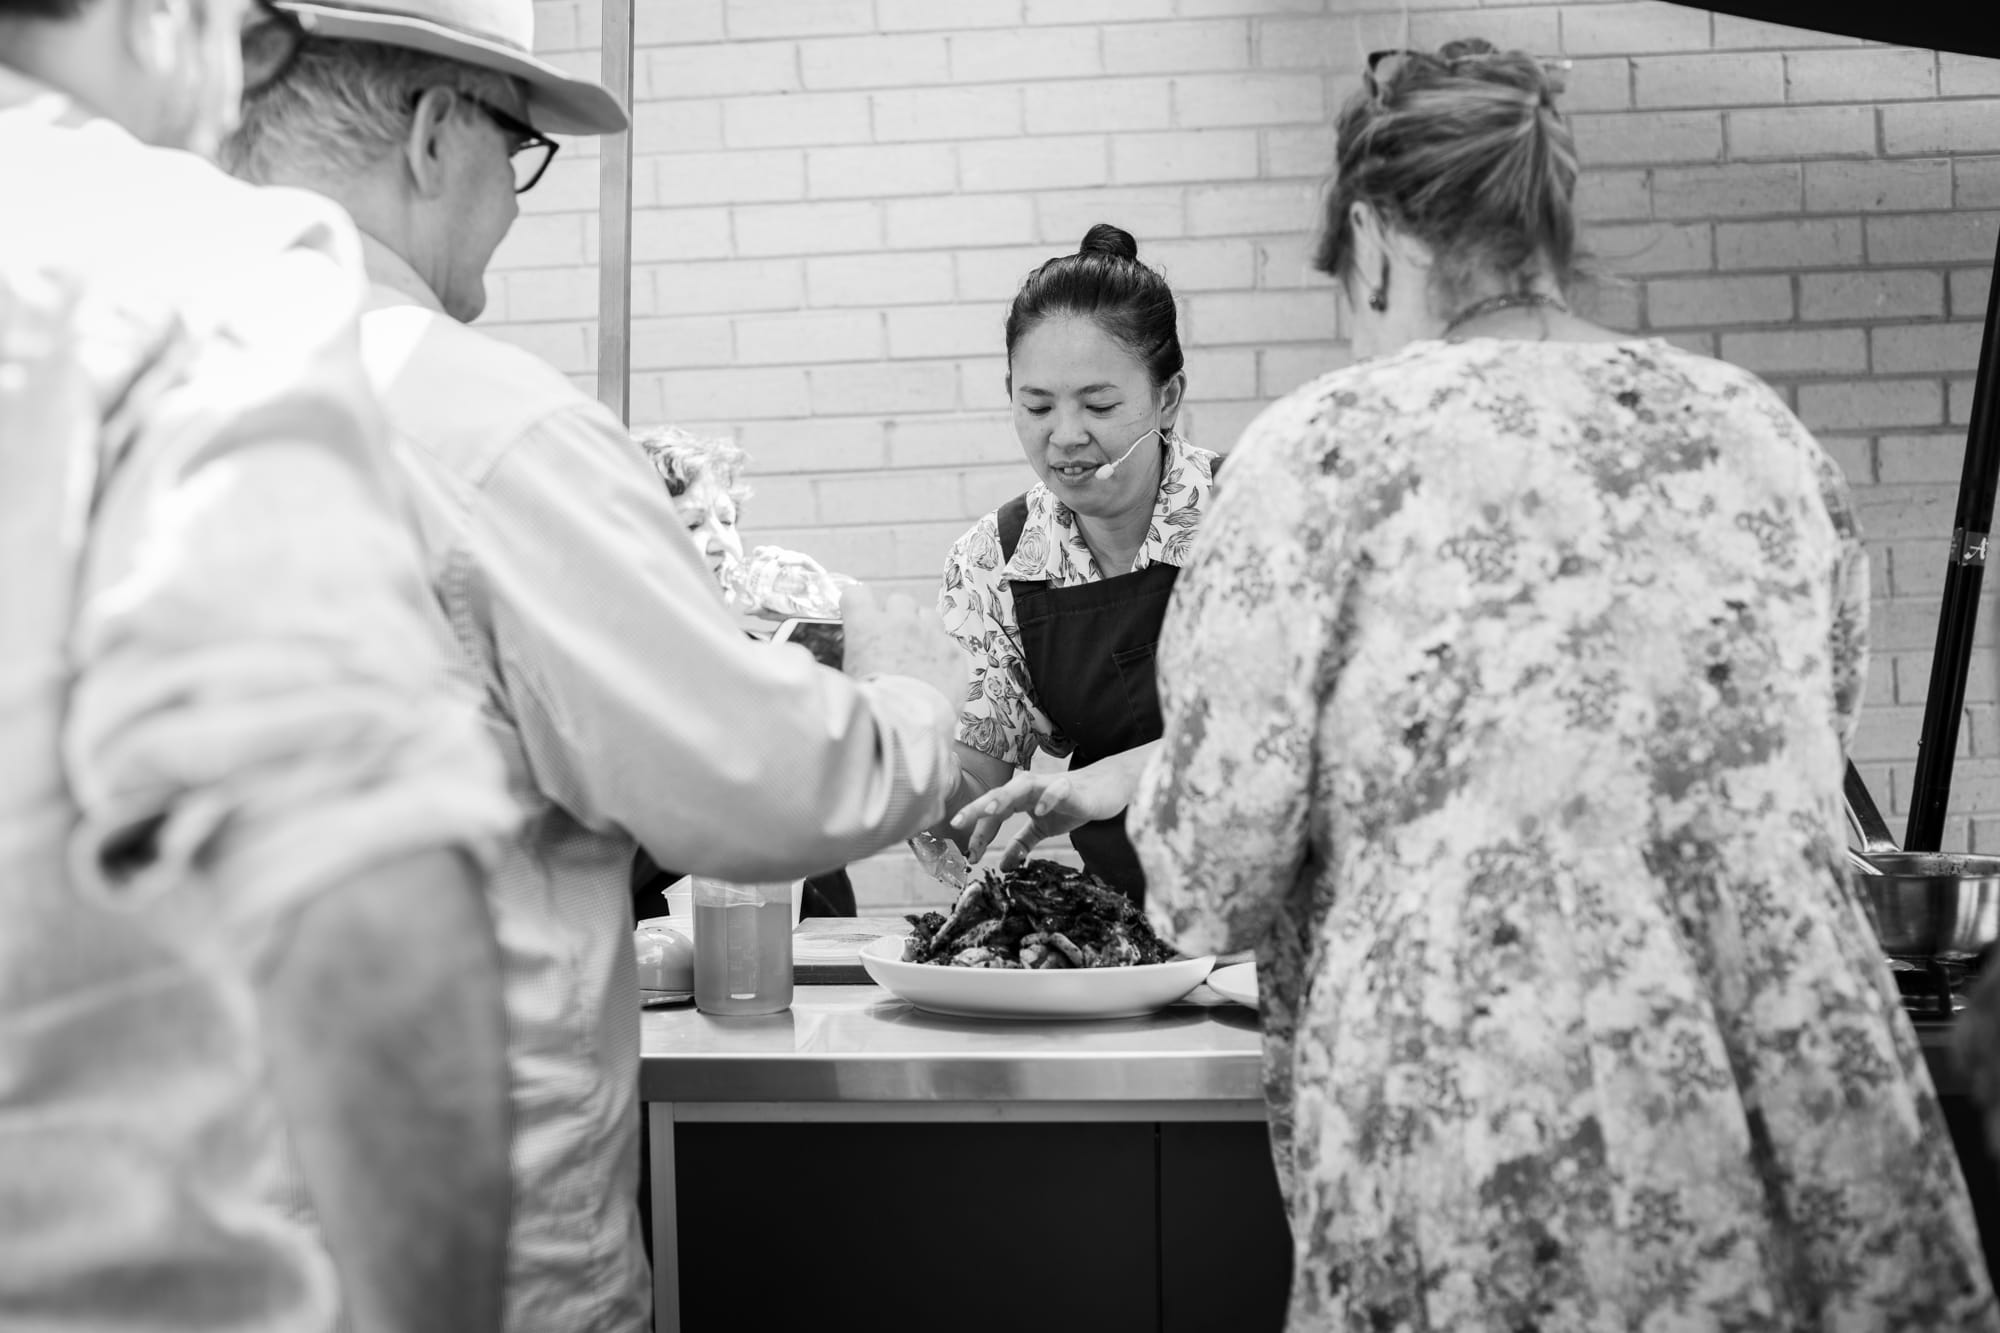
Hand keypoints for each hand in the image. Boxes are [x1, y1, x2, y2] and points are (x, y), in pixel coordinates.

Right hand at [840, 582, 967, 707]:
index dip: (857, 606)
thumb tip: (857, 657)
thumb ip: (857, 657)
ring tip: (918, 652)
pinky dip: (942, 652)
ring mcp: (931, 635)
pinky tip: (937, 672)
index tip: (858, 616)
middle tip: (892, 639)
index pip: (856, 594)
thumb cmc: (872, 708)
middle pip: (898, 600)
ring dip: (922, 627)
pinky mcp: (954, 654)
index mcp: (867, 627)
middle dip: (895, 616)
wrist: (907, 728)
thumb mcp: (850, 679)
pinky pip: (949, 642)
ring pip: (927, 614)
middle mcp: (900, 623)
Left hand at [950, 745, 1155, 868]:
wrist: (1107, 788)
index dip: (980, 833)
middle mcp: (1029, 788)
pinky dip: (1047, 798)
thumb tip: (1003, 867)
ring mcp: (1049, 785)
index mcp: (1019, 798)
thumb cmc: (1071, 804)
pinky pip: (1057, 790)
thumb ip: (1021, 844)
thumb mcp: (1042, 829)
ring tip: (989, 810)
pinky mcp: (1071, 787)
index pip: (993, 814)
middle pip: (998, 795)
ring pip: (1021, 786)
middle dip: (977, 808)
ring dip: (1004, 797)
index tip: (969, 857)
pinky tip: (1039, 810)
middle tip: (957, 823)